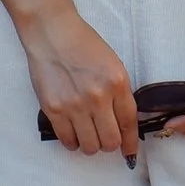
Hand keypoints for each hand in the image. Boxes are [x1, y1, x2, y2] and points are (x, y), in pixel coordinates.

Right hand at [23, 11, 139, 158]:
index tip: (129, 152)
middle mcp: (98, 97)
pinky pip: (67, 141)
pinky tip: (73, 132)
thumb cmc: (84, 45)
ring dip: (91, 145)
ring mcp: (75, 105)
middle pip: (110, 141)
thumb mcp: (113, 65)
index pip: (129, 124)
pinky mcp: (53, 110)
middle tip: (104, 137)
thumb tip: (123, 124)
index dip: (131, 143)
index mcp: (117, 83)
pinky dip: (72, 142)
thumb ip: (119, 94)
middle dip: (110, 144)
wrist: (53, 33)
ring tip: (87, 134)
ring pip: (89, 146)